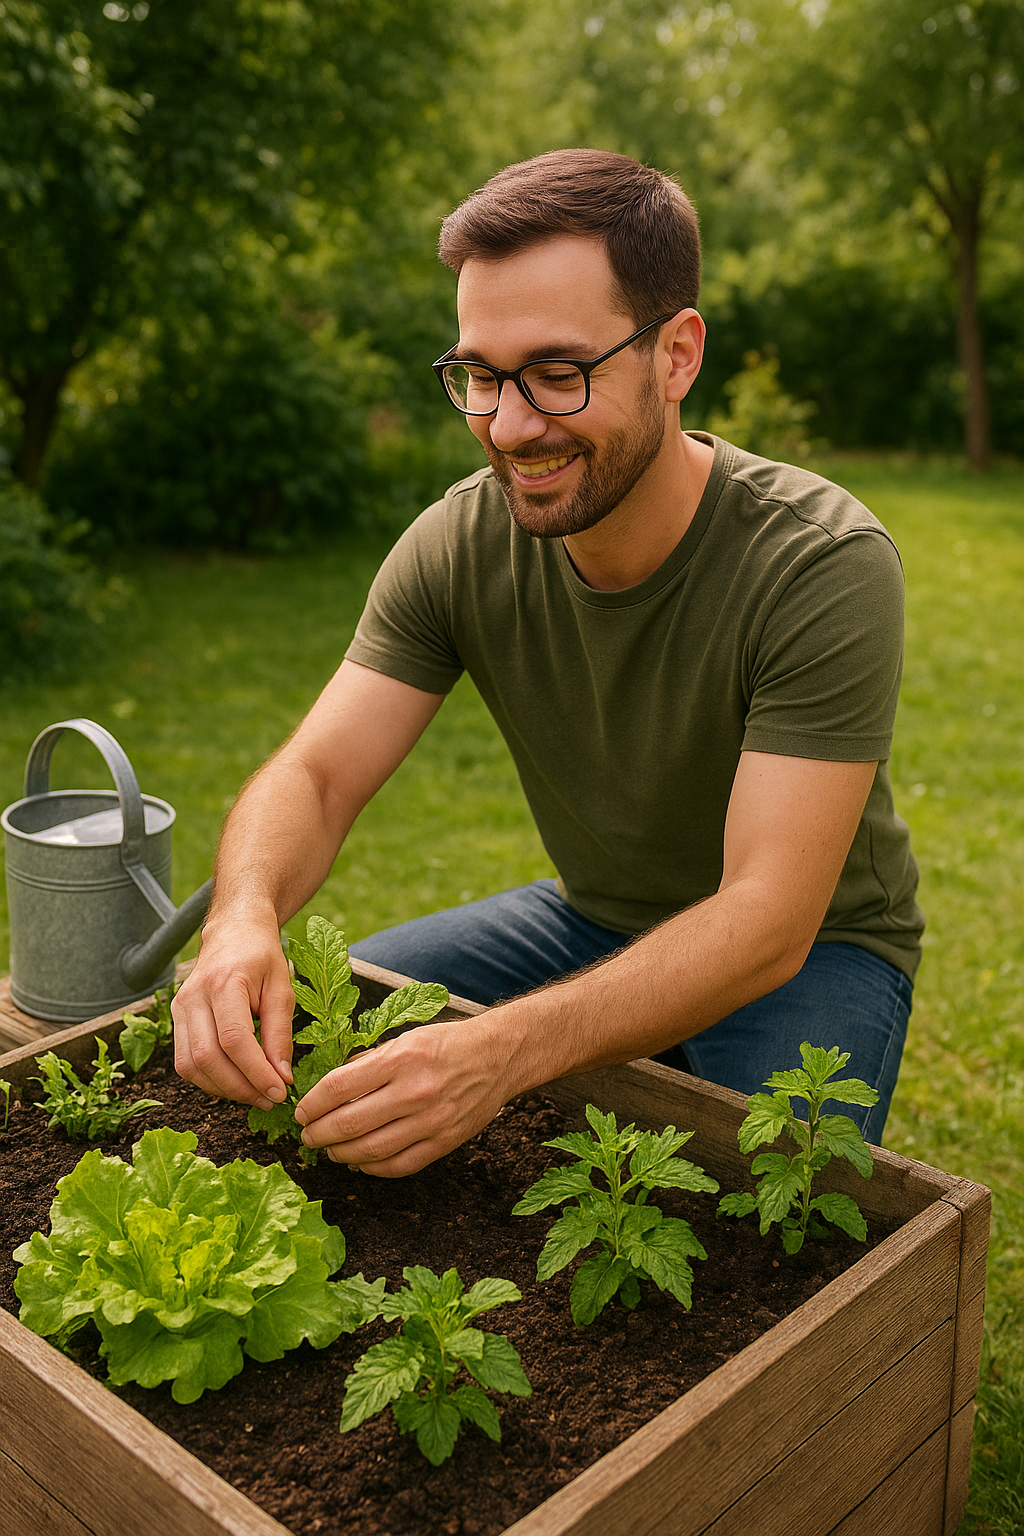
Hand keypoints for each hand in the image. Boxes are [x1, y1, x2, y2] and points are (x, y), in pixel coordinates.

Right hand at [172, 913, 296, 1109]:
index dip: (256, 1073)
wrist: (233, 931)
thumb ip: (280, 1033)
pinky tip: (235, 1081)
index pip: (234, 1040)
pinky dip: (209, 1079)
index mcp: (224, 983)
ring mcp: (179, 1008)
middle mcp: (194, 997)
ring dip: (223, 1089)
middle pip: (208, 1058)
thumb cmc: (262, 956)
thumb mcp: (282, 988)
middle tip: (269, 1100)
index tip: (279, 1092)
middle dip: (239, 1088)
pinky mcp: (175, 1018)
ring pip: (190, 1066)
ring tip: (254, 1095)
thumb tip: (281, 1077)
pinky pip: (185, 1061)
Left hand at [293, 1017, 512, 1176]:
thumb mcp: (405, 1040)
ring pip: (371, 1150)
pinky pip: (399, 1165)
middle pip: (349, 1123)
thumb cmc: (447, 1044)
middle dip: (319, 1134)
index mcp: (400, 1059)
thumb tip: (330, 1090)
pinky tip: (360, 1162)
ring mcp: (431, 1120)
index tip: (302, 1111)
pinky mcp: (444, 1142)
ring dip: (341, 1155)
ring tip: (330, 1150)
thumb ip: (368, 1064)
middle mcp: (414, 1091)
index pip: (339, 1087)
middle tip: (307, 1136)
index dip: (312, 1104)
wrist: (499, 1056)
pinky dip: (372, 1169)